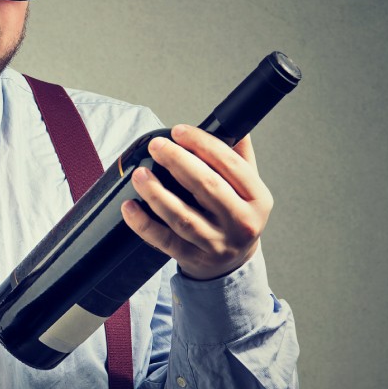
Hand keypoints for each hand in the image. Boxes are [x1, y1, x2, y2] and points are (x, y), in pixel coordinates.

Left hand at [120, 125, 272, 279]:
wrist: (232, 264)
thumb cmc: (235, 216)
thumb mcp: (248, 188)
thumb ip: (240, 156)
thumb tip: (235, 124)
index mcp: (257, 198)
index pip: (230, 164)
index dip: (202, 144)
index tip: (179, 131)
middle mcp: (241, 222)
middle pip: (206, 186)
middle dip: (178, 162)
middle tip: (156, 146)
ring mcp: (216, 243)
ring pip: (182, 216)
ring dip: (157, 193)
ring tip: (139, 174)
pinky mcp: (193, 258)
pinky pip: (164, 240)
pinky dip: (144, 224)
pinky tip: (130, 207)